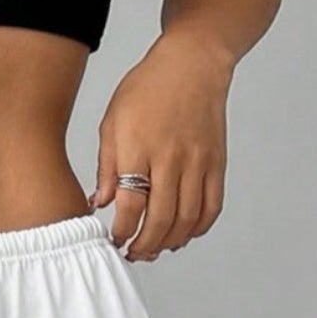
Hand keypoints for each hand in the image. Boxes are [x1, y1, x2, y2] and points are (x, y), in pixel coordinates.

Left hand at [91, 30, 233, 261]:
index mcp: (139, 147)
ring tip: (155, 249)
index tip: (114, 240)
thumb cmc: (148, 89)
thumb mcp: (113, 121)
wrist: (192, 63)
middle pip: (160, 219)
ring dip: (169, 243)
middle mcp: (171, 157)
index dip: (122, 231)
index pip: (131, 204)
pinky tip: (182, 235)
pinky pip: (211, 207)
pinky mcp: (216, 163)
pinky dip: (197, 229)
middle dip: (144, 245)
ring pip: (187, 219)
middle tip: (133, 253)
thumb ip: (107, 166)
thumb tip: (99, 204)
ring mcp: (197, 162)